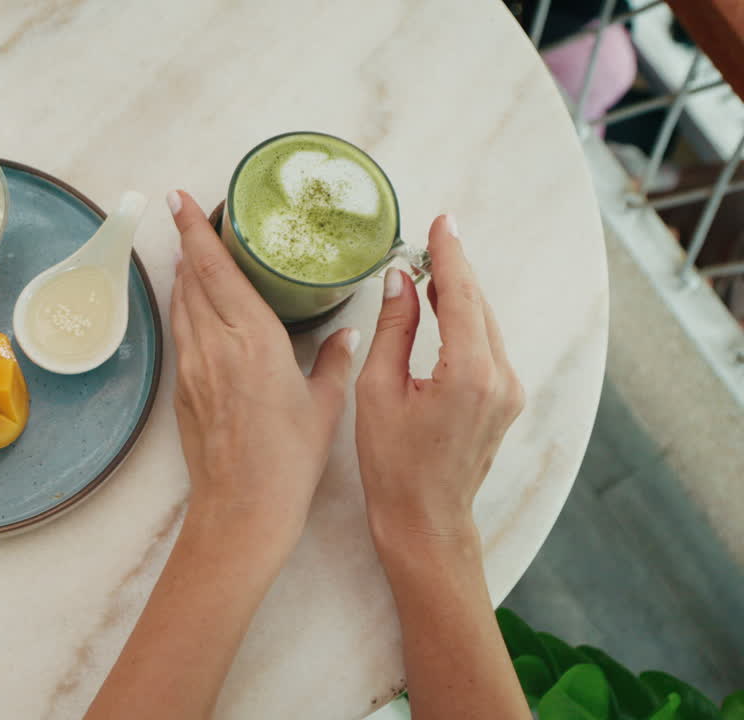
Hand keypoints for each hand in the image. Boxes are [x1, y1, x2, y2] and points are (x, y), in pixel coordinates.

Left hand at [167, 191, 357, 545]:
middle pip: (192, 277)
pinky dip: (184, 307)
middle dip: (189, 241)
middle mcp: (216, 345)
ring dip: (185, 273)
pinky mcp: (182, 389)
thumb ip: (334, 361)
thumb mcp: (324, 405)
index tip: (180, 198)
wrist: (241, 510)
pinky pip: (180, 333)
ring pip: (181, 303)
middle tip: (192, 212)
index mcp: (254, 339)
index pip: (216, 269)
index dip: (196, 229)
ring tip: (194, 250)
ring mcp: (193, 367)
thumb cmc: (288, 461)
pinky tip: (194, 304)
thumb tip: (347, 333)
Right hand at [355, 215, 524, 551]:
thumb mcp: (378, 391)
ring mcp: (509, 390)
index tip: (441, 223)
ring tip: (431, 268)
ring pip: (486, 324)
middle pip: (478, 305)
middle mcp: (500, 377)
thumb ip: (394, 329)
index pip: (460, 295)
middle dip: (455, 269)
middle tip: (432, 238)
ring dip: (460, 294)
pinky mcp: (506, 400)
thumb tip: (400, 280)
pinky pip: (488, 345)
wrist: (426, 518)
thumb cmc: (393, 464)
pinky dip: (467, 321)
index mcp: (468, 373)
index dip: (449, 255)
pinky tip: (444, 310)